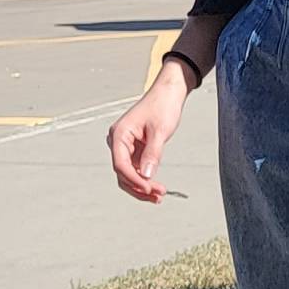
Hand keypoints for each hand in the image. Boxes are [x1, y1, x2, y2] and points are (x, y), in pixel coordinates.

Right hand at [106, 70, 191, 203]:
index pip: (121, 164)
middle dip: (139, 186)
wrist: (169, 93)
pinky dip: (145, 179)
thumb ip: (152, 154)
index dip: (134, 180)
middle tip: (158, 196)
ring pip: (128, 174)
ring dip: (142, 186)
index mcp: (119, 134)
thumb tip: (147, 176)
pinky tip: (156, 188)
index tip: (149, 189)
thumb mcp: (159, 131)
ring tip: (159, 196)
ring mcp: (126, 146)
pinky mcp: (135, 149)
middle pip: (122, 173)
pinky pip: (136, 169)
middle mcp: (119, 141)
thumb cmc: (162, 105)